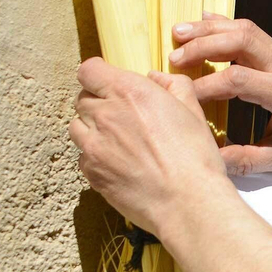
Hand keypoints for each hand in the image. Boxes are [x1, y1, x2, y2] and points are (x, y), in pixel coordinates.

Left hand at [69, 58, 229, 236]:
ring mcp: (93, 145)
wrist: (186, 201)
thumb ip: (172, 84)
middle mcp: (105, 114)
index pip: (88, 70)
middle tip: (122, 117)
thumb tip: (154, 77)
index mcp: (130, 92)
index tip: (108, 84)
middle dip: (98, 103)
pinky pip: (82, 156)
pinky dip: (95, 157)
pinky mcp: (91, 172)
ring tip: (117, 141)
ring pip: (76, 127)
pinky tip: (119, 164)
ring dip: (91, 129)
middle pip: (82, 99)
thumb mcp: (193, 109)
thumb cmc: (194, 156)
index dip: (98, 76)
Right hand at [169, 13, 271, 174]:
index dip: (205, 86)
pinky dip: (225, 24)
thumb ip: (248, 160)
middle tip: (173, 59)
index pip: (238, 80)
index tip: (181, 98)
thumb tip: (210, 162)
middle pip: (240, 41)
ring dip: (210, 30)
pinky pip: (251, 31)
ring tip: (177, 33)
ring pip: (244, 29)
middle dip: (203, 46)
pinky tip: (202, 21)